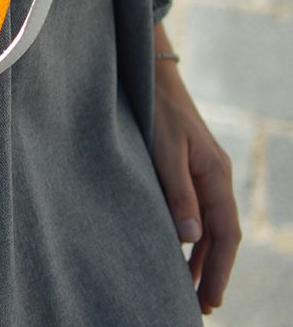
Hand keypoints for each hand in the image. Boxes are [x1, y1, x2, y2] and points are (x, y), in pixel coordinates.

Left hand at [151, 26, 240, 314]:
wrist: (149, 73)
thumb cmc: (156, 109)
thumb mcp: (164, 149)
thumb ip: (177, 192)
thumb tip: (189, 237)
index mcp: (216, 176)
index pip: (225, 234)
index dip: (219, 270)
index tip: (210, 300)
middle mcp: (215, 177)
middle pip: (221, 235)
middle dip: (214, 272)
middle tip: (201, 306)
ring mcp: (204, 172)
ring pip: (210, 225)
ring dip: (202, 257)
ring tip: (191, 288)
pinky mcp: (188, 167)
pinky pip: (198, 210)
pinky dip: (193, 235)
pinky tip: (180, 249)